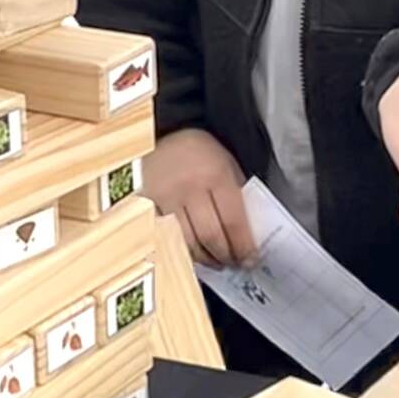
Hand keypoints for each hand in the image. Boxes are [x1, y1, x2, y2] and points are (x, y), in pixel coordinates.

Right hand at [144, 128, 256, 267]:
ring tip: (216, 261)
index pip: (233, 221)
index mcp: (216, 175)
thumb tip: (247, 236)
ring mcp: (165, 197)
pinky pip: (166, 236)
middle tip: (234, 264)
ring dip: (204, 258)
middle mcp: (189, 187)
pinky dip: (182, 249)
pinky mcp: (147, 205)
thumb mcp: (227, 165)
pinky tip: (193, 252)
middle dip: (225, 256)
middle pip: (210, 235)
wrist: (165, 133)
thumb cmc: (201, 153)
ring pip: (187, 241)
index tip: (251, 259)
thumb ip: (236, 197)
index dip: (243, 246)